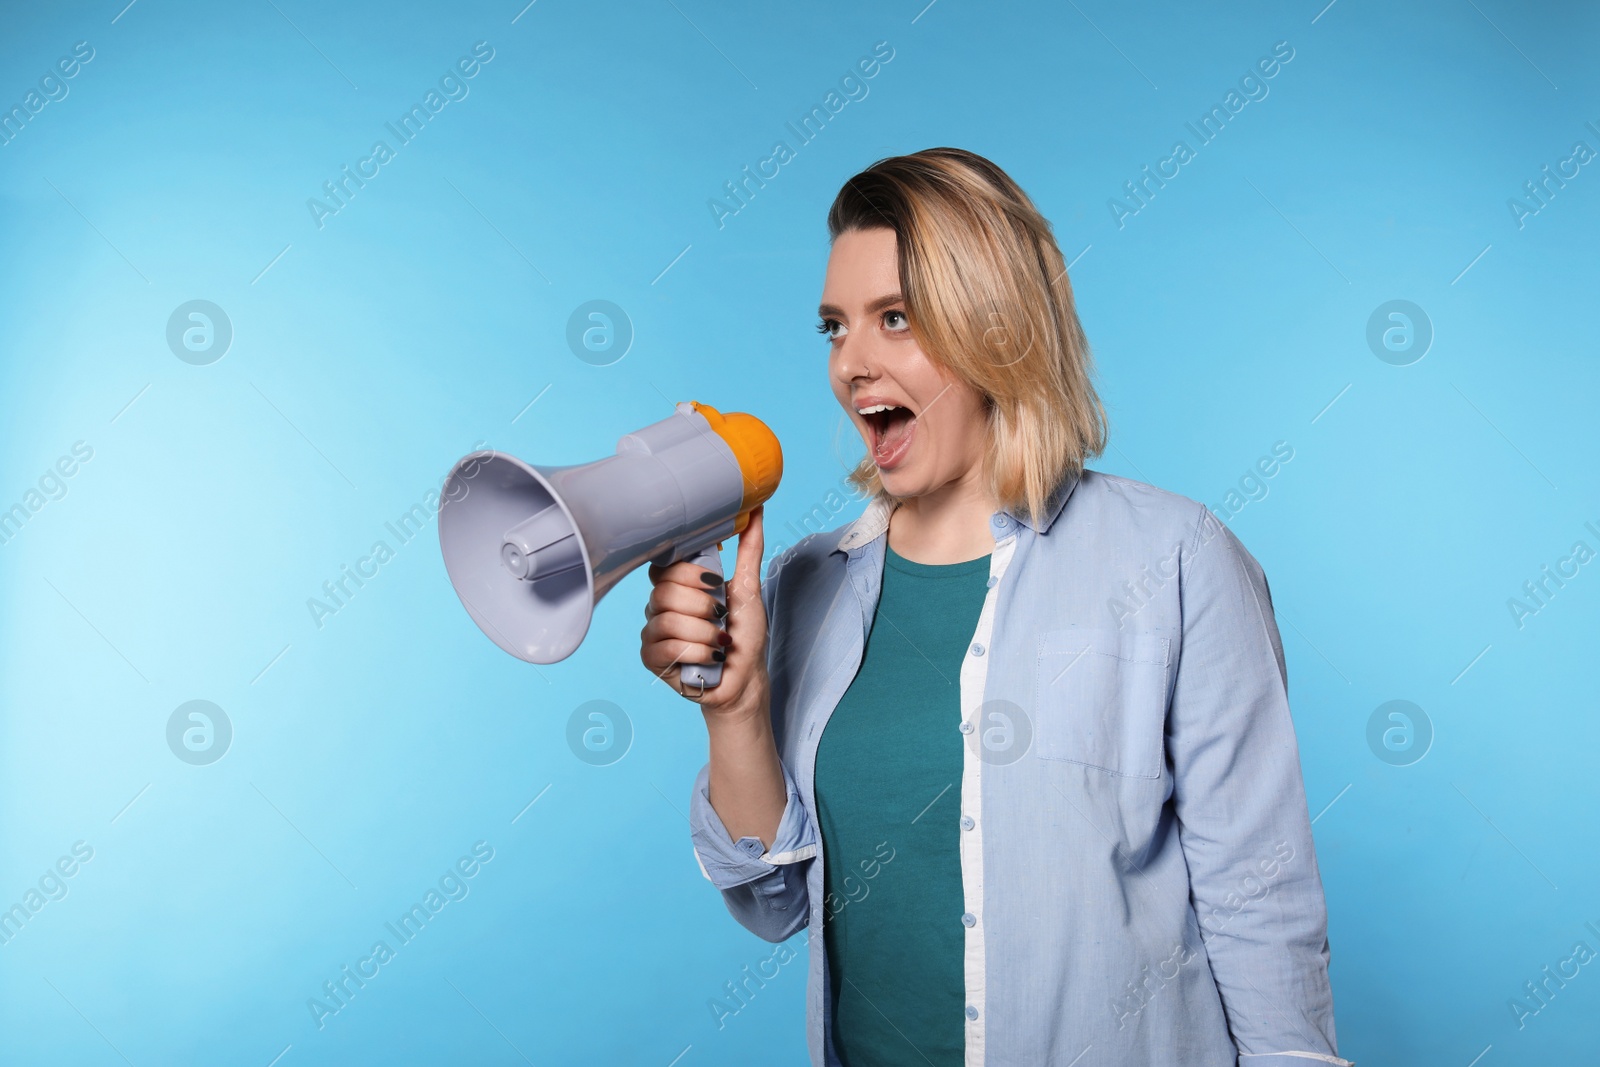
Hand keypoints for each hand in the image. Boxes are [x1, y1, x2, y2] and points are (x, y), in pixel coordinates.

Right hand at [640, 506, 770, 722]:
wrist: (746, 679)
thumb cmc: (744, 635)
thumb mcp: (749, 588)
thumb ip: (749, 549)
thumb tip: (756, 509)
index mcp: (679, 585)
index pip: (665, 565)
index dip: (689, 573)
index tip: (715, 581)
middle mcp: (660, 604)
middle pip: (665, 591)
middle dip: (703, 606)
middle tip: (722, 617)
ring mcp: (653, 631)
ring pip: (665, 619)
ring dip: (703, 633)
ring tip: (720, 641)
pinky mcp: (652, 658)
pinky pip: (663, 647)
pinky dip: (695, 652)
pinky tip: (710, 657)